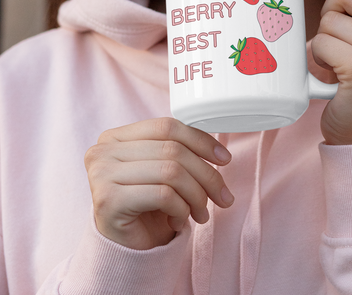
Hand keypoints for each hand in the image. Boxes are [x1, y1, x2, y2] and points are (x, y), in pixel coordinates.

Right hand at [84, 117, 233, 249]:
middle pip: (172, 150)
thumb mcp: (163, 171)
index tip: (224, 159)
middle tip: (222, 196)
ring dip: (196, 195)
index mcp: (115, 137)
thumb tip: (220, 152)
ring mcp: (101, 174)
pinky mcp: (108, 200)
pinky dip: (181, 209)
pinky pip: (163, 195)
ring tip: (200, 212)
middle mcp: (103, 151)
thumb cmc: (146, 207)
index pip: (167, 126)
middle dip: (206, 175)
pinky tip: (178, 221)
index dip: (201, 140)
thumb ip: (179, 151)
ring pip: (171, 171)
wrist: (123, 250)